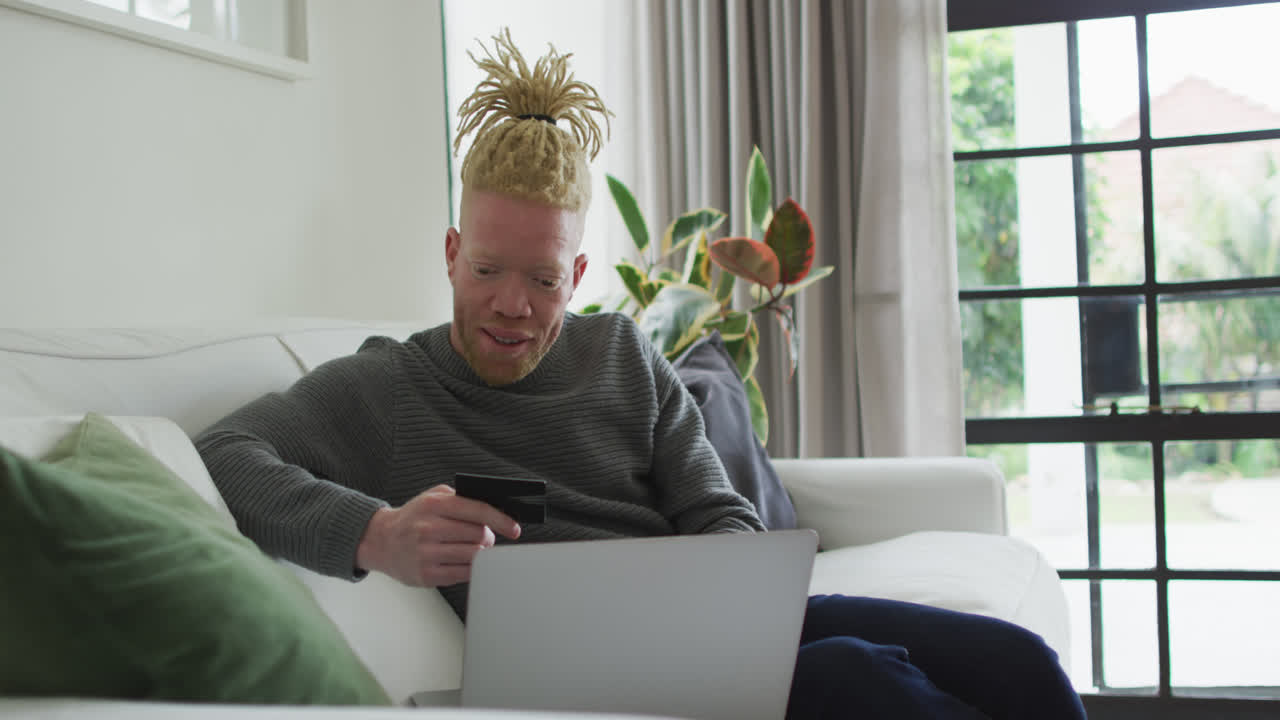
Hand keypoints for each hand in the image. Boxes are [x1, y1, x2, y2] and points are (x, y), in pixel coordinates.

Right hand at [355, 483, 520, 586]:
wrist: (380, 541)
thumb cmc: (413, 517)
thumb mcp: (432, 497)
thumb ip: (460, 498)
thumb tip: (494, 507)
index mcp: (434, 506)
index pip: (478, 511)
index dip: (501, 520)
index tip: (515, 529)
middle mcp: (429, 529)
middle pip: (478, 535)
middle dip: (488, 537)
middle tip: (485, 538)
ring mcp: (427, 554)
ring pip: (473, 556)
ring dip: (480, 553)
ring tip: (474, 548)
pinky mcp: (426, 575)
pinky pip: (462, 574)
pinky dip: (470, 568)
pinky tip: (464, 562)